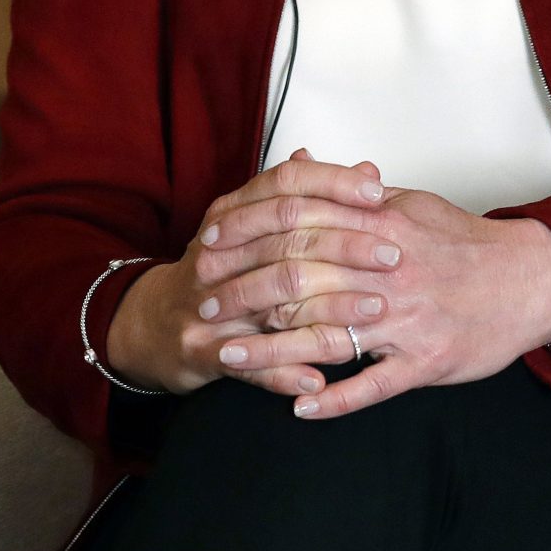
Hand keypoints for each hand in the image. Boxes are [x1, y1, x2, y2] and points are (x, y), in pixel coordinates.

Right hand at [105, 148, 396, 397]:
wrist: (156, 324)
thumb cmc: (225, 270)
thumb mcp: (262, 226)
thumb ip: (315, 201)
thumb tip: (368, 172)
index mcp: (234, 213)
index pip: (287, 183)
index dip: (334, 184)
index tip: (380, 195)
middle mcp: (217, 250)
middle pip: (289, 237)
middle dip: (347, 245)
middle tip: (394, 255)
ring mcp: (205, 300)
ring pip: (275, 298)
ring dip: (330, 307)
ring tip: (375, 310)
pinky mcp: (200, 348)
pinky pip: (248, 362)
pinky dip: (285, 372)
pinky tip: (322, 378)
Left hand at [205, 181, 550, 420]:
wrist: (532, 279)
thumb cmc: (469, 244)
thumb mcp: (415, 205)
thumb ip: (359, 194)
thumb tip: (311, 171)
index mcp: (385, 228)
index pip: (302, 228)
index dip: (250, 237)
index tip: (210, 248)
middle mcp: (390, 273)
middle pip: (303, 283)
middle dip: (246, 296)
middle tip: (203, 308)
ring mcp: (407, 320)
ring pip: (327, 337)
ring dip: (272, 350)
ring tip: (228, 357)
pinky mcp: (427, 360)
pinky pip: (373, 385)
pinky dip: (335, 400)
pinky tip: (300, 407)